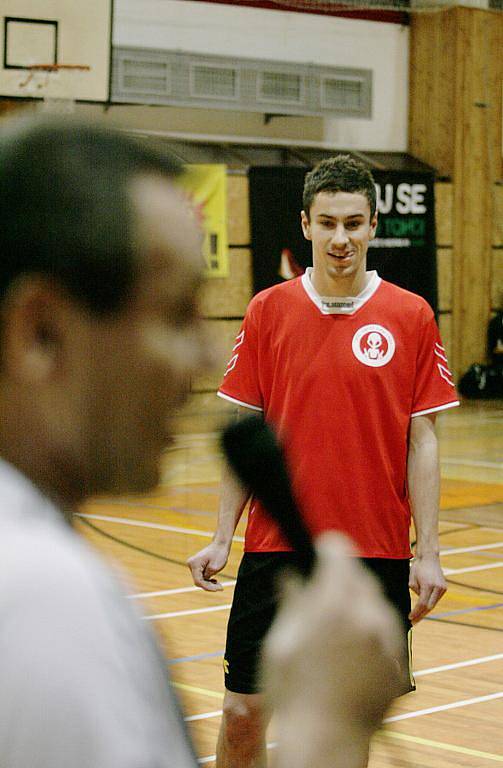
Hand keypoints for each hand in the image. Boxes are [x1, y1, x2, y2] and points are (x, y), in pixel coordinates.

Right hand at [187, 541, 230, 591]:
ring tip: (219, 584)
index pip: (198, 581)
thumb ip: (208, 576)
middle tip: (220, 587)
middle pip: (198, 581)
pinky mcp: (197, 566)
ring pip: (200, 580)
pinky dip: (207, 580)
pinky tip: (215, 581)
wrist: (220, 544)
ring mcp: (193, 565)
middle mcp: (191, 564)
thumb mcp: (215, 567)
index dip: (207, 587)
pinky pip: (201, 576)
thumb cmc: (219, 553)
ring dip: (209, 584)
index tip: (217, 589)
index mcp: (195, 564)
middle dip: (209, 586)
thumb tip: (202, 582)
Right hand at [261, 533, 402, 767]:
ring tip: (336, 626)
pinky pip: (385, 631)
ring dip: (358, 602)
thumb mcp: (281, 641)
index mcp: (333, 605)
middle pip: (360, 575)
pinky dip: (371, 630)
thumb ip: (292, 602)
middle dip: (342, 576)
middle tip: (323, 590)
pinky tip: (350, 651)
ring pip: (376, 602)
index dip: (326, 548)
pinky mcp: (398, 661)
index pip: (338, 553)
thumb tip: (293, 576)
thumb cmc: (292, 691)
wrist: (325, 740)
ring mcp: (387, 640)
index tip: (319, 549)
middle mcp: (366, 616)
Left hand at [409, 553, 446, 622]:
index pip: (422, 604)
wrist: (429, 557)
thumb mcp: (412, 580)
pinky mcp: (444, 587)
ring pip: (433, 604)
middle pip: (429, 607)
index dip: (416, 612)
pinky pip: (435, 598)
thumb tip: (419, 603)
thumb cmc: (418, 567)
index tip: (410, 617)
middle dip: (420, 615)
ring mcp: (442, 588)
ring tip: (417, 617)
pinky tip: (423, 608)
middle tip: (413, 622)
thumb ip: (415, 592)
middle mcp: (438, 588)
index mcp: (428, 585)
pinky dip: (429, 603)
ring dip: (425, 610)